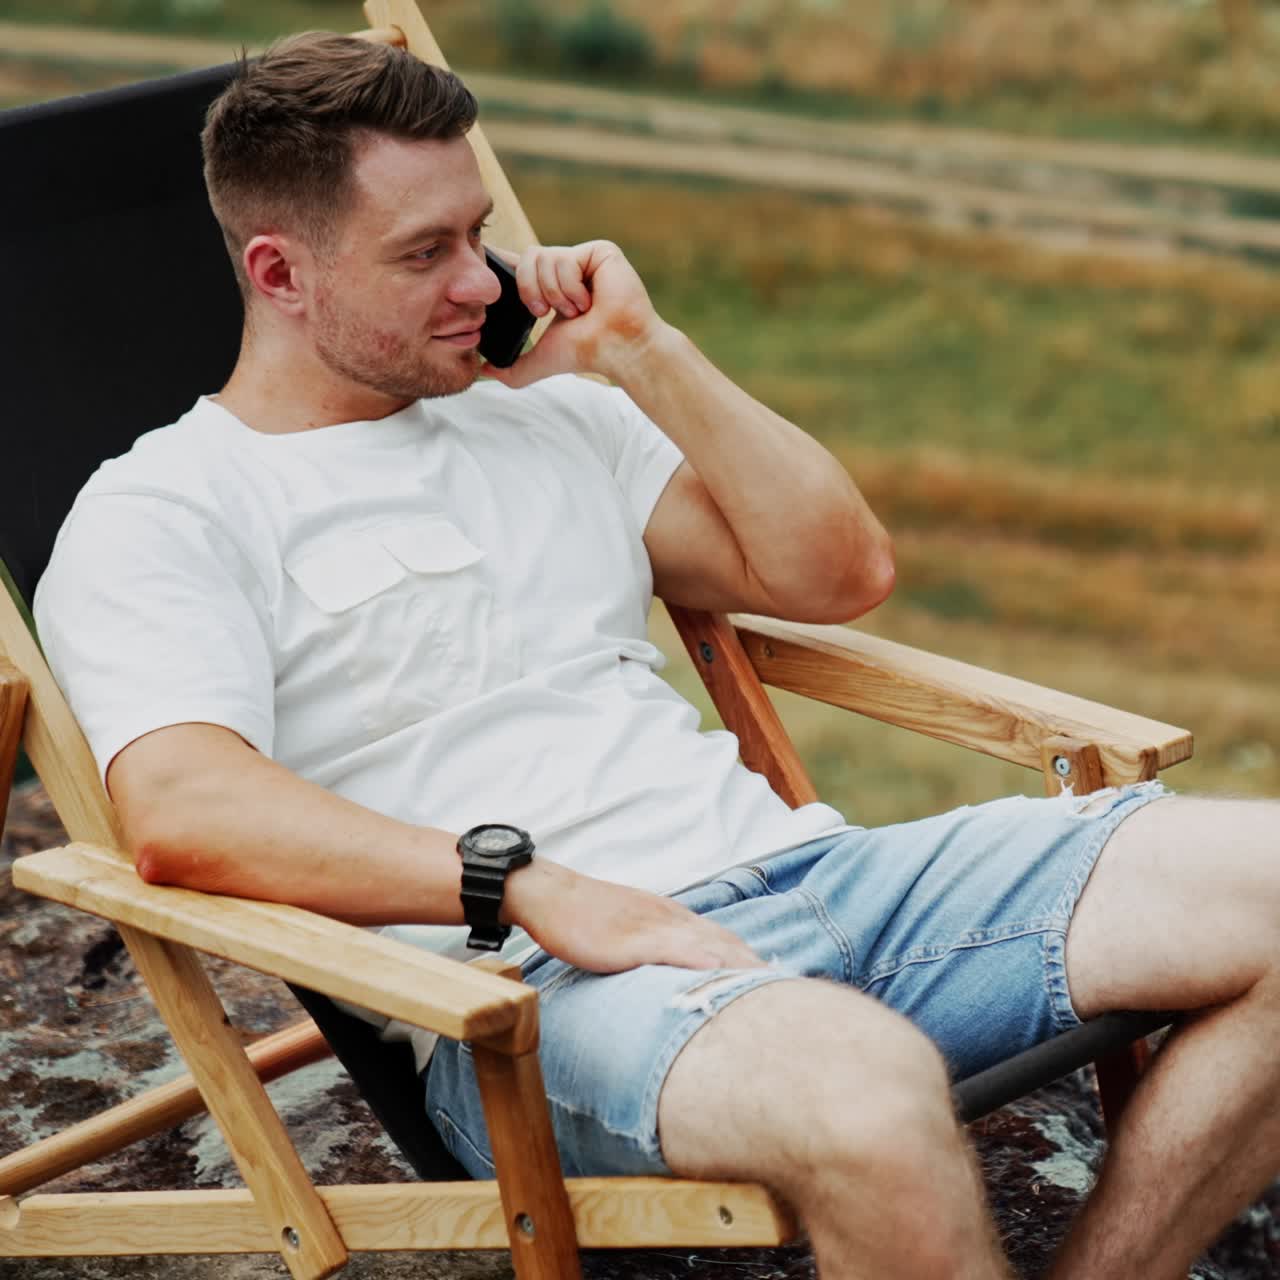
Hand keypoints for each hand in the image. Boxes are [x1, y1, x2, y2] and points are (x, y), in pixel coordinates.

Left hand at [481, 241, 667, 387]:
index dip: (502, 265)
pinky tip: (589, 300)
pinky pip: (562, 258)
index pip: (521, 267)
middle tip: (545, 312)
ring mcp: (583, 258)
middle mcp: (567, 269)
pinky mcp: (599, 251)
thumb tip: (484, 371)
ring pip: (541, 257)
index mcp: (552, 287)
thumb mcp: (542, 359)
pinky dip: (569, 286)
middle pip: (525, 257)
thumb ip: (512, 367)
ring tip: (576, 310)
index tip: (486, 274)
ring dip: (553, 293)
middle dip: (530, 290)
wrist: (616, 349)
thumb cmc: (586, 352)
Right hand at [504, 860, 764, 974]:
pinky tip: (716, 971)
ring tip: (767, 986)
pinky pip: (671, 950)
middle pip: (723, 941)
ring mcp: (652, 927)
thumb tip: (672, 967)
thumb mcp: (626, 926)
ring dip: (737, 965)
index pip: (720, 937)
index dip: (747, 957)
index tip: (774, 976)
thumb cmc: (584, 914)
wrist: (550, 894)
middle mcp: (669, 918)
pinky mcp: (631, 941)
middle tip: (787, 989)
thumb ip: (653, 943)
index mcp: (669, 917)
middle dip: (754, 965)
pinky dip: (698, 960)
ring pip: (705, 945)